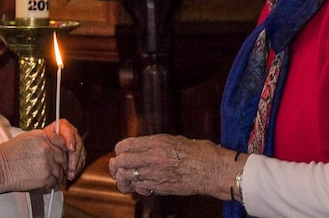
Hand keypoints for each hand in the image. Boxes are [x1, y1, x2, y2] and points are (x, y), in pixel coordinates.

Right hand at [0, 129, 67, 197]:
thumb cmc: (7, 154)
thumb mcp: (26, 139)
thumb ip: (42, 141)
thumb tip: (52, 146)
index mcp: (42, 137)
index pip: (61, 141)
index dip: (62, 149)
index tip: (61, 154)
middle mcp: (47, 148)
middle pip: (63, 156)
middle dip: (62, 162)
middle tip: (60, 167)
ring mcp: (47, 163)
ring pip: (61, 169)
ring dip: (59, 174)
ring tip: (53, 176)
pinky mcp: (45, 177)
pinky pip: (55, 180)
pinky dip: (54, 182)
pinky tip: (49, 182)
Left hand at [44, 119, 85, 180]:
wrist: (40, 150)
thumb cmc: (39, 143)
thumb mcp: (41, 140)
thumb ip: (48, 140)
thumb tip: (54, 145)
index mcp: (61, 126)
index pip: (69, 130)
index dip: (71, 139)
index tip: (70, 148)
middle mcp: (70, 133)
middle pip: (77, 144)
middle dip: (75, 157)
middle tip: (71, 166)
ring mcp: (75, 143)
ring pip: (81, 153)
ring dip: (77, 165)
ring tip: (70, 173)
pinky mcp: (77, 152)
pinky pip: (81, 160)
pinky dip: (77, 168)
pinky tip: (72, 174)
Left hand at [109, 134, 242, 198]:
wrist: (212, 170)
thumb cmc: (198, 152)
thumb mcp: (173, 139)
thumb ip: (155, 143)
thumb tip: (141, 146)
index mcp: (155, 143)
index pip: (124, 146)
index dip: (120, 149)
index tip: (122, 151)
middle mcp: (152, 158)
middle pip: (120, 162)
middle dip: (116, 163)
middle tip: (117, 165)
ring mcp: (155, 175)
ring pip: (126, 177)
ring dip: (123, 177)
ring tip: (124, 176)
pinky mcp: (160, 188)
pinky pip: (139, 188)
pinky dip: (136, 186)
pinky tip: (140, 183)